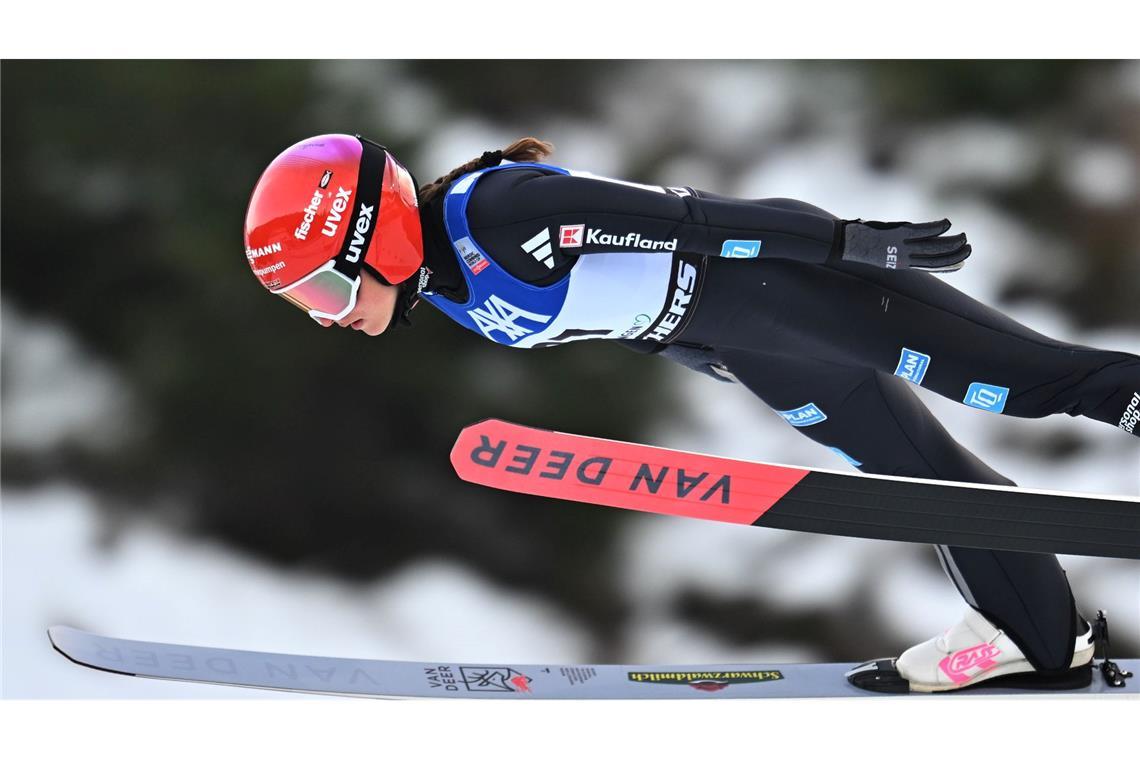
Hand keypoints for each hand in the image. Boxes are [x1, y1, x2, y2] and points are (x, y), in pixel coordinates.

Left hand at [839, 219, 970, 271]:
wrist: (845, 244)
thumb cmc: (862, 246)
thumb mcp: (882, 253)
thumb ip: (898, 250)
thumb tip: (909, 243)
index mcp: (901, 265)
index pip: (930, 268)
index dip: (948, 266)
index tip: (962, 263)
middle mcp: (904, 258)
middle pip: (936, 259)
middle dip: (955, 255)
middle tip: (969, 249)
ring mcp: (902, 246)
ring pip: (933, 248)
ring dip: (952, 243)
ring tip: (964, 237)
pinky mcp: (898, 233)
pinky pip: (923, 231)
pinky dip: (937, 228)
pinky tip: (948, 223)